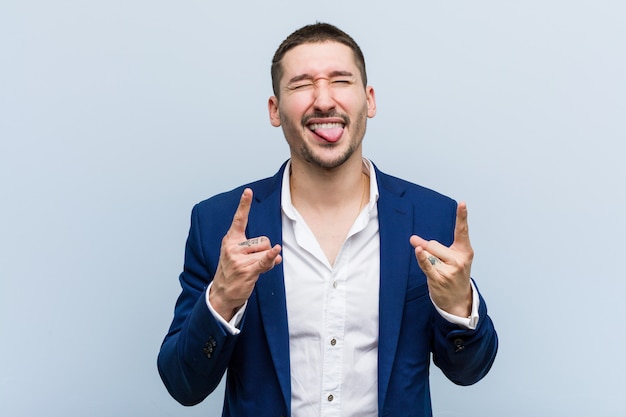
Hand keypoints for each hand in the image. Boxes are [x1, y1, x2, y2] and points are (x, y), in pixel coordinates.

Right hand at [210, 188, 281, 320]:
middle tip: (253, 263)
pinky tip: (276, 252)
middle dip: (264, 251)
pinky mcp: (247, 270)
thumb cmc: (233, 271)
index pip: (239, 219)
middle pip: (263, 240)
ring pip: (266, 252)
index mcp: (231, 240)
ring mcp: (239, 259)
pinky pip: (263, 261)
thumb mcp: (239, 256)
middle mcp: (233, 247)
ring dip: (267, 262)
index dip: (244, 205)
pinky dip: (271, 257)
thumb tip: (278, 254)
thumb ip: (258, 251)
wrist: (222, 293)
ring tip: (254, 270)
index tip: (248, 191)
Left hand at [409, 202, 473, 316]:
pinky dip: (421, 257)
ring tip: (436, 270)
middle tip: (438, 263)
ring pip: (429, 253)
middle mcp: (459, 260)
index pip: (462, 231)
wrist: (458, 300)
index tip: (462, 203)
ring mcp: (450, 270)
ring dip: (426, 258)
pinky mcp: (439, 279)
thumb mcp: (449, 258)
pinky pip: (427, 264)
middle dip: (429, 250)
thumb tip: (413, 238)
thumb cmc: (453, 275)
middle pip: (434, 244)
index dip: (462, 216)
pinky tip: (418, 250)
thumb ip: (432, 247)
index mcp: (465, 251)